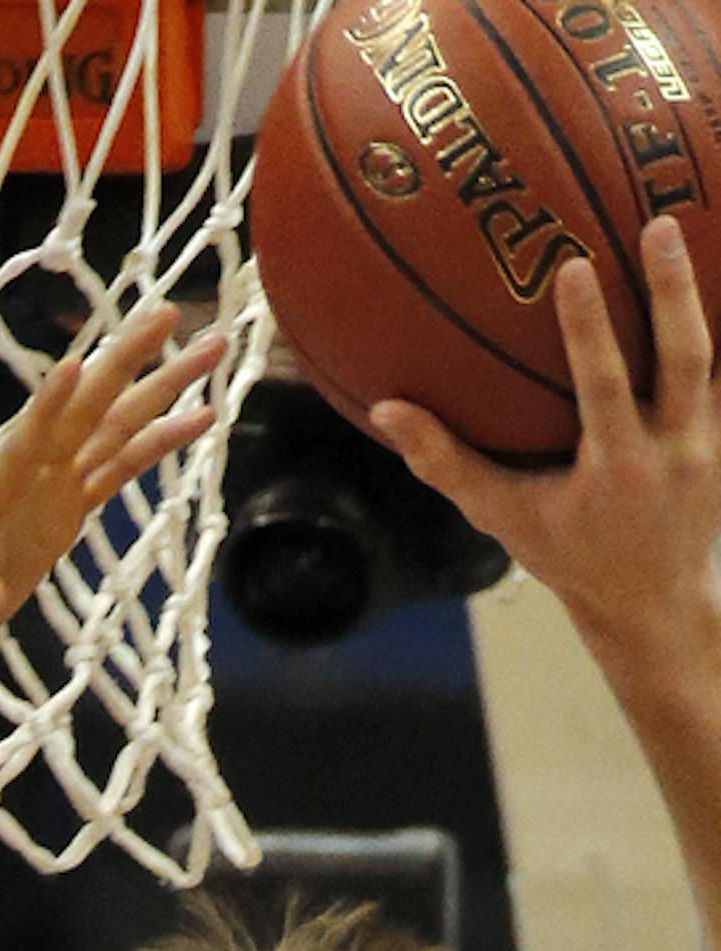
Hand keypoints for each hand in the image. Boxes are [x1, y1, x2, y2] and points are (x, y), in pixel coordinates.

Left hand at [0, 301, 226, 686]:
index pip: (24, 441)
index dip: (48, 407)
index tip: (76, 364)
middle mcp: (25, 476)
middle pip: (85, 411)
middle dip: (127, 363)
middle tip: (173, 313)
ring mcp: (49, 490)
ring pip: (112, 429)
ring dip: (159, 390)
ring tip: (211, 349)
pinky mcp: (64, 512)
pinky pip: (117, 470)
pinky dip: (156, 445)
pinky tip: (198, 420)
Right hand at [373, 220, 720, 675]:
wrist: (651, 603)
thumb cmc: (568, 554)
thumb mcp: (504, 518)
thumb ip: (447, 465)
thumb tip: (385, 411)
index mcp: (615, 470)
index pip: (605, 390)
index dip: (591, 332)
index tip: (575, 268)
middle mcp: (673, 453)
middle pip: (683, 361)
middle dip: (672, 293)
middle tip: (658, 225)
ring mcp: (711, 444)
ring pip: (717, 359)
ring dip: (704, 296)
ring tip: (689, 224)